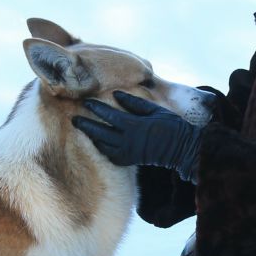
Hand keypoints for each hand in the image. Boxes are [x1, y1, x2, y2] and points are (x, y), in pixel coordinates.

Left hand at [72, 90, 201, 181]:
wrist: (181, 148)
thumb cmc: (170, 125)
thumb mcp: (154, 110)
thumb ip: (134, 103)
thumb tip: (116, 94)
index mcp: (134, 126)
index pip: (110, 116)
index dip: (96, 109)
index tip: (85, 102)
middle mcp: (128, 141)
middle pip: (101, 133)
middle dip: (86, 125)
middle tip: (74, 119)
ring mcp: (128, 153)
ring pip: (103, 146)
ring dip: (92, 137)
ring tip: (83, 129)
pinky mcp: (129, 161)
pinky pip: (110, 155)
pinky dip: (102, 148)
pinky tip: (97, 142)